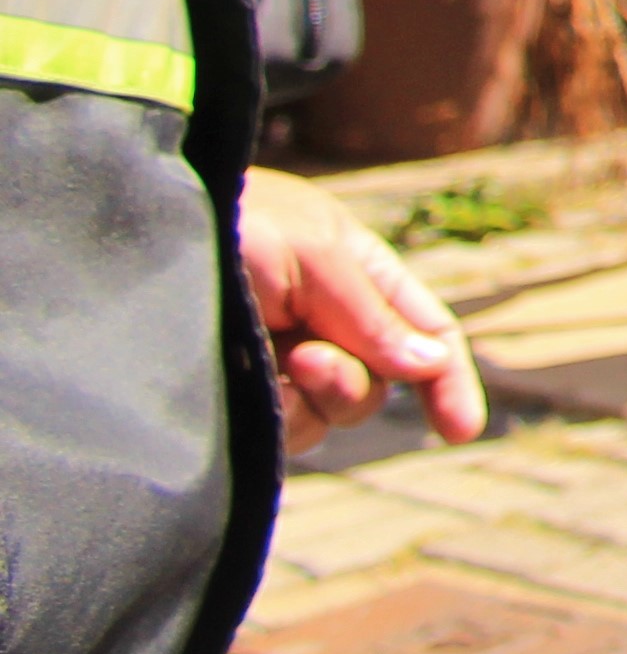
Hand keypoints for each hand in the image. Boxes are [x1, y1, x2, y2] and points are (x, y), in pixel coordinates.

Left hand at [240, 170, 487, 457]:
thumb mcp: (313, 252)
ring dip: (314, 397)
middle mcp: (326, 322)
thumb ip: (372, 313)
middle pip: (378, 380)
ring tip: (273, 363)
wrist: (138, 235)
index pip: (425, 331)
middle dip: (352, 379)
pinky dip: (276, 415)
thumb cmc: (232, 221)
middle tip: (307, 359)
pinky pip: (283, 429)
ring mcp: (280, 362)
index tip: (461, 431)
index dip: (447, 379)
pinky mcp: (241, 394)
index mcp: (359, 274)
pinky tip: (247, 385)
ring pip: (331, 413)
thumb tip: (428, 364)